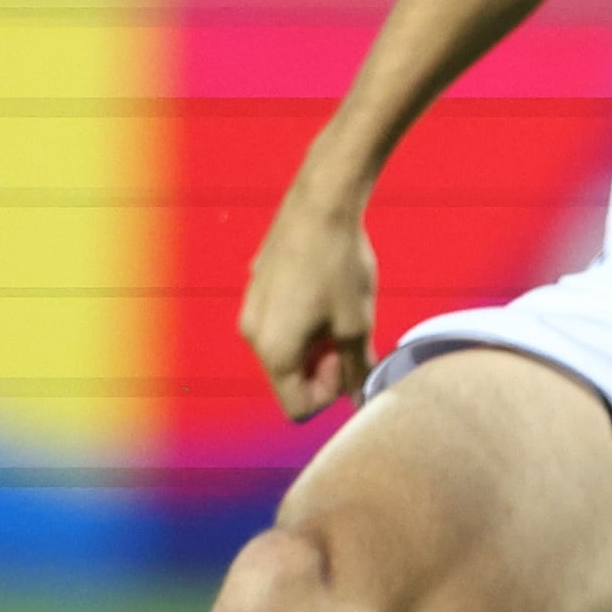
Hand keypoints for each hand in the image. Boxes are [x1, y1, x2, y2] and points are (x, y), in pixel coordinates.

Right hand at [239, 195, 381, 420]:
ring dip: (315, 343)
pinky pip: (279, 320)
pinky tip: (326, 290)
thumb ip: (356, 368)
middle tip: (350, 336)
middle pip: (288, 378)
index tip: (348, 360)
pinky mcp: (257, 285)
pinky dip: (303, 319)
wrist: (320, 204)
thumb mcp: (357, 324)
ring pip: (285, 348)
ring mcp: (251, 307)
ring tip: (341, 311)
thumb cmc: (339, 266)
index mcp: (273, 352)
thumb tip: (360, 398)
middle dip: (321, 368)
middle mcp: (252, 335)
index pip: (297, 407)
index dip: (329, 393)